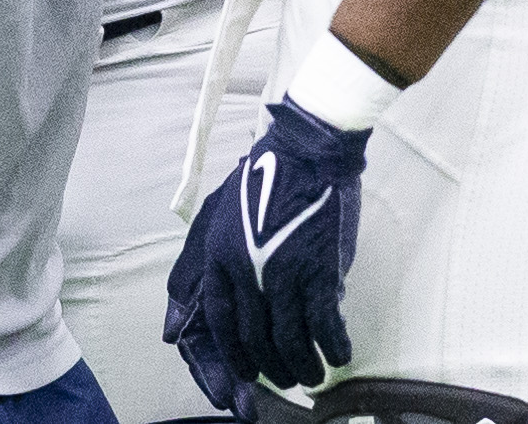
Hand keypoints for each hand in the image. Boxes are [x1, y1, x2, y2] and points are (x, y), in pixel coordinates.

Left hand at [165, 98, 366, 403]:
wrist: (307, 148)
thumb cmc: (263, 174)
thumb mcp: (217, 215)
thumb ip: (204, 265)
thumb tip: (189, 321)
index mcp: (219, 258)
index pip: (220, 324)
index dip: (231, 358)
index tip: (243, 379)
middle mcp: (247, 272)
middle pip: (255, 338)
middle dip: (271, 367)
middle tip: (285, 378)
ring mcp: (284, 273)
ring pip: (290, 339)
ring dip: (302, 365)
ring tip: (313, 374)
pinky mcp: (319, 269)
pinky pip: (324, 323)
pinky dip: (332, 345)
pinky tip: (339, 354)